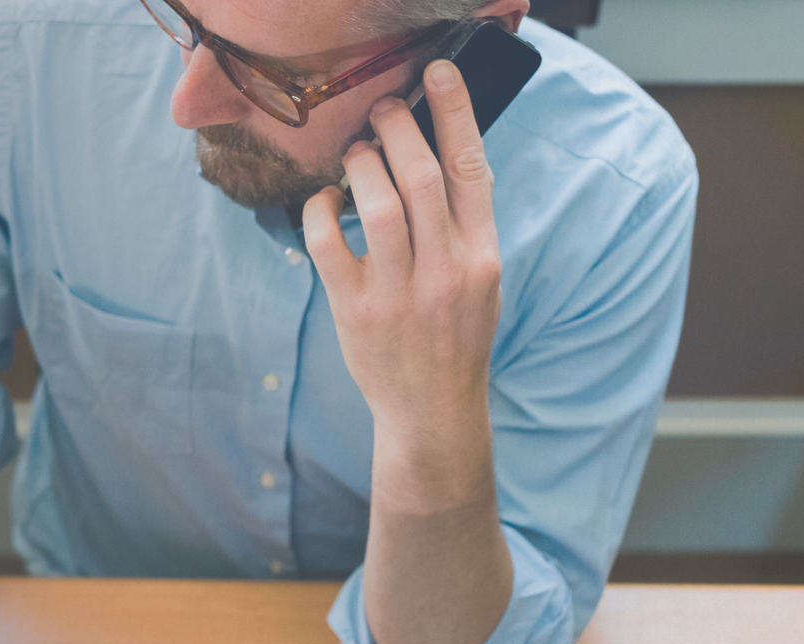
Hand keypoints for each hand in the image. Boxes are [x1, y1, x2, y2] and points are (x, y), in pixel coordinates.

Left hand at [302, 59, 501, 477]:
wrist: (432, 410)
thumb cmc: (454, 335)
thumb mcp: (480, 279)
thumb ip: (464, 223)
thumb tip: (441, 151)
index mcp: (482, 256)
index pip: (471, 168)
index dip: (455, 112)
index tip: (438, 73)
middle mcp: (445, 271)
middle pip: (419, 174)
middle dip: (396, 126)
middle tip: (382, 109)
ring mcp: (398, 293)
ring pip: (376, 202)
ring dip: (359, 162)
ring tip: (355, 151)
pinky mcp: (354, 311)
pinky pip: (328, 242)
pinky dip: (321, 209)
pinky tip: (326, 201)